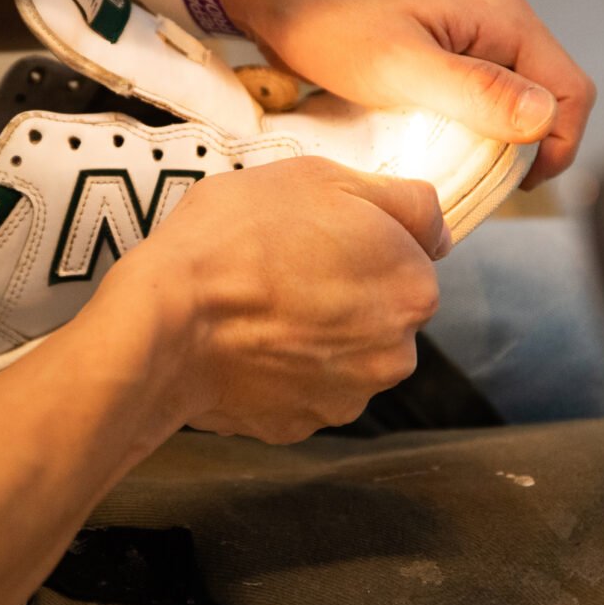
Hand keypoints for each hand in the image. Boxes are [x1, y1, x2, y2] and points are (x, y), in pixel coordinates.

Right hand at [106, 157, 445, 443]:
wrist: (166, 319)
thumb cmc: (238, 236)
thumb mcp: (320, 177)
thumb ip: (402, 200)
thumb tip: (437, 229)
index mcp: (413, 287)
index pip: (408, 256)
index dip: (360, 239)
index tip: (314, 234)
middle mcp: (396, 353)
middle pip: (379, 310)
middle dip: (343, 291)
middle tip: (281, 267)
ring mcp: (347, 397)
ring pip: (341, 354)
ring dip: (313, 335)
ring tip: (255, 307)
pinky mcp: (299, 426)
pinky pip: (299, 389)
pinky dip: (278, 370)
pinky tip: (242, 343)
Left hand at [216, 0, 595, 188]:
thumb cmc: (325, 19)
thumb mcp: (398, 64)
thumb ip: (474, 91)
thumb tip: (544, 119)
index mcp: (503, 16)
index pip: (570, 92)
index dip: (557, 148)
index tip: (511, 187)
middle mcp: (495, 18)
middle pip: (543, 97)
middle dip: (521, 147)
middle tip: (475, 185)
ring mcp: (464, 30)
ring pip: (505, 98)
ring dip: (488, 138)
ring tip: (449, 170)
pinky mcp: (434, 43)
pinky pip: (469, 92)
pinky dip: (459, 123)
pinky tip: (426, 144)